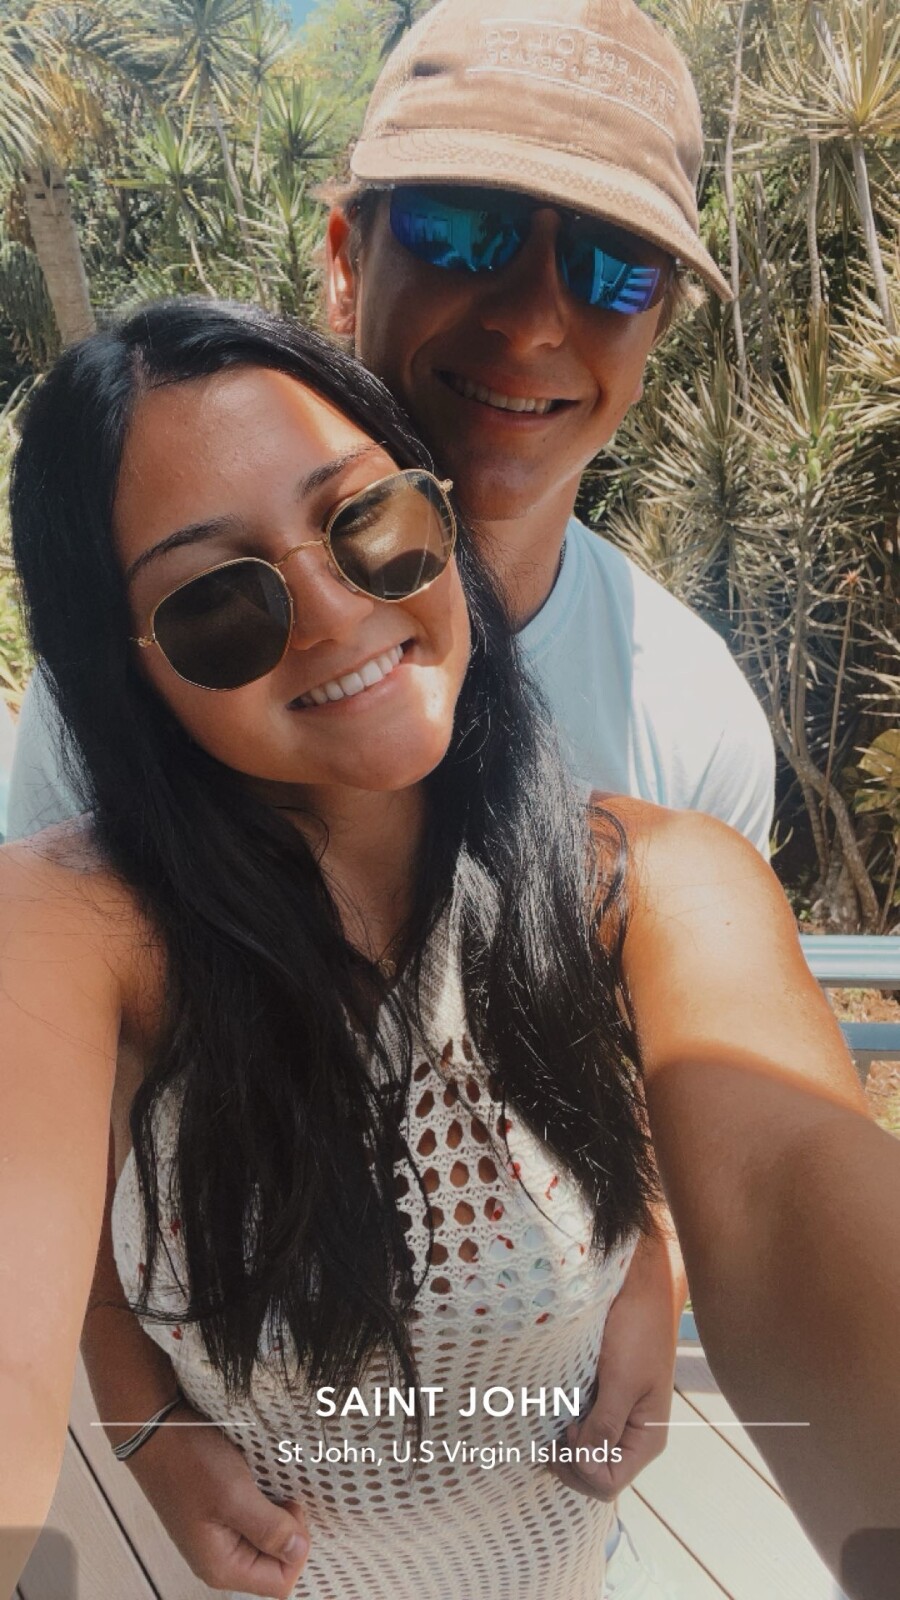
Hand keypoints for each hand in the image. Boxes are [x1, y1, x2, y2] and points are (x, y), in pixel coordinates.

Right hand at [126, 1399, 309, 1596]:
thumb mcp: (235, 1495)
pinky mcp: (220, 1518)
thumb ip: (269, 1528)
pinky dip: (265, 1505)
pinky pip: (255, 1523)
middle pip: (276, 1564)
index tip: (288, 1510)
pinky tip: (259, 1484)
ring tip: (268, 1487)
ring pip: (267, 1541)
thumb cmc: (190, 1462)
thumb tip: (299, 1549)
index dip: (294, 1548)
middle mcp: (221, 1561)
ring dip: (277, 1516)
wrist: (157, 1432)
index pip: (281, 1582)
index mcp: (223, 1567)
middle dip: (287, 1531)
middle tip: (280, 1495)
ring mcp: (220, 1539)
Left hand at [549, 1224, 681, 1501]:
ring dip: (562, 1443)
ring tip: (550, 1414)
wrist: (641, 1288)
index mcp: (645, 1439)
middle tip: (552, 1427)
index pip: (606, 1483)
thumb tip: (583, 1464)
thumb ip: (604, 1426)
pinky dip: (564, 1423)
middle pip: (592, 1474)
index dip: (579, 1468)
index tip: (567, 1429)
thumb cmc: (638, 1330)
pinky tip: (554, 1404)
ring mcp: (616, 1418)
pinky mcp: (603, 1399)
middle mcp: (631, 1435)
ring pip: (583, 1453)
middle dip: (567, 1460)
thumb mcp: (622, 1380)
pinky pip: (581, 1426)